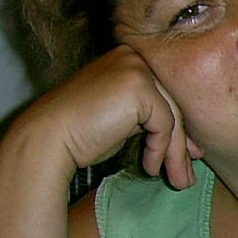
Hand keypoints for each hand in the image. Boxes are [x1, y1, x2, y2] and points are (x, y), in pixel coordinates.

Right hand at [18, 45, 202, 189]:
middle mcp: (133, 56)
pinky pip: (164, 124)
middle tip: (188, 173)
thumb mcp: (121, 118)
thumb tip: (183, 138)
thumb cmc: (80, 134)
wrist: (48, 139)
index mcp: (128, 59)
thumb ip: (148, 116)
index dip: (178, 127)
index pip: (164, 93)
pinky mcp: (139, 87)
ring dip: (176, 153)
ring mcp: (136, 69)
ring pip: (172, 115)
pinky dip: (160, 150)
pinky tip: (150, 168)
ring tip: (180, 181)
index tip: (189, 154)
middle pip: (171, 103)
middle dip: (182, 142)